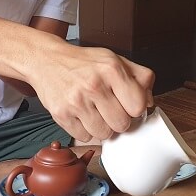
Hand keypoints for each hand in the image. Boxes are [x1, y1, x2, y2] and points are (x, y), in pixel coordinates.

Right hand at [29, 42, 153, 141]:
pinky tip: (81, 115)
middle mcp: (93, 84)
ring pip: (103, 134)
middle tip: (109, 109)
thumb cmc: (83, 62)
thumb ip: (139, 76)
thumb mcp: (114, 59)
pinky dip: (84, 130)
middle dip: (118, 120)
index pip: (137, 106)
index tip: (127, 104)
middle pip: (122, 125)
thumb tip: (149, 103)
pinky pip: (84, 137)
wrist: (46, 60)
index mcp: (111, 69)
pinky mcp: (61, 114)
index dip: (134, 108)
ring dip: (102, 127)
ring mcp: (76, 101)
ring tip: (94, 112)